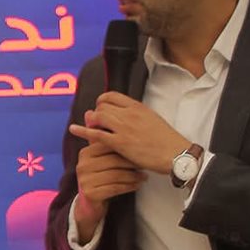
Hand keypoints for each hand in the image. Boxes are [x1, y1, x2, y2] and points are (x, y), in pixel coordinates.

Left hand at [70, 94, 184, 175]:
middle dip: (96, 113)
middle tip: (96, 122)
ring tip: (89, 126)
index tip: (100, 108)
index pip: (112, 96)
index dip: (102, 101)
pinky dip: (83, 131)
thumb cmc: (167, 140)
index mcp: (137, 107)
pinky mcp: (119, 143)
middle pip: (102, 106)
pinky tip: (74, 129)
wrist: (175, 153)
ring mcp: (123, 128)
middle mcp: (129, 114)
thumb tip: (125, 113)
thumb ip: (137, 115)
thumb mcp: (152, 119)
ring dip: (92, 121)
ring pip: (98, 117)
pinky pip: (96, 134)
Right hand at [72, 133, 145, 241]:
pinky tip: (137, 185)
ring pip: (116, 175)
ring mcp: (85, 180)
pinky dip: (128, 186)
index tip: (140, 150)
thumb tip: (126, 130)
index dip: (126, 148)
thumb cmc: (101, 177)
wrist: (90, 202)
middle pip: (113, 161)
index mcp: (85, 153)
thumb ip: (108, 146)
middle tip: (145, 164)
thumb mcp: (102, 160)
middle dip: (132, 163)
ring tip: (144, 177)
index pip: (108, 146)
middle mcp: (82, 165)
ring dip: (133, 176)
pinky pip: (114, 188)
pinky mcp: (90, 193)